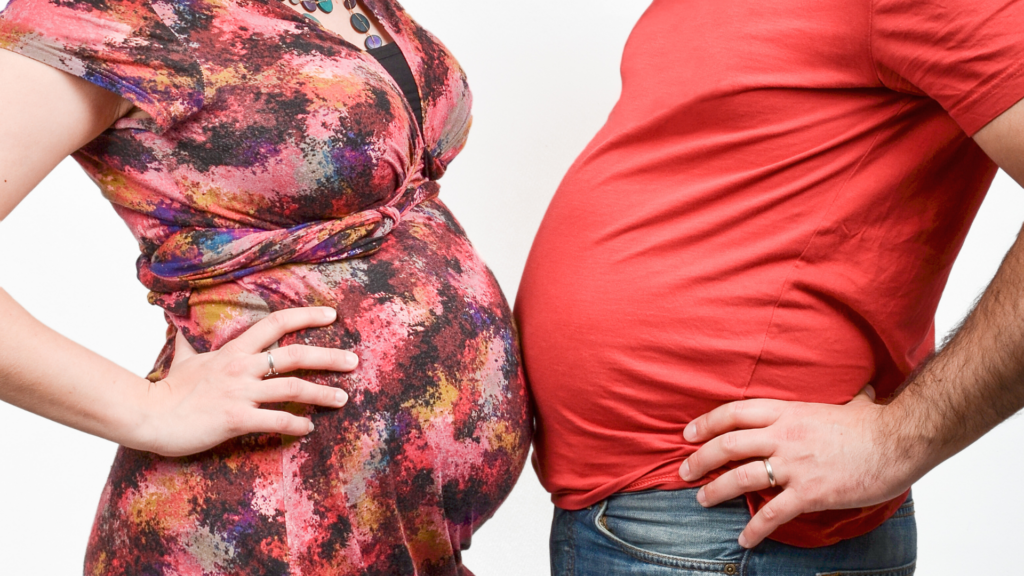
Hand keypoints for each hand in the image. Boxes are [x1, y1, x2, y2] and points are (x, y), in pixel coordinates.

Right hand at [135, 307, 357, 456]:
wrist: (147, 415)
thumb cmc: (167, 390)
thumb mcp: (182, 358)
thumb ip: (187, 340)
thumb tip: (174, 318)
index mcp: (234, 350)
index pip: (276, 323)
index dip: (306, 316)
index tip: (332, 315)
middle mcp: (242, 367)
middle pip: (296, 355)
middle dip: (329, 357)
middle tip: (354, 360)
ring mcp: (240, 393)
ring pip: (294, 388)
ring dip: (323, 394)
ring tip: (343, 398)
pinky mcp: (236, 419)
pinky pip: (277, 420)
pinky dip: (297, 424)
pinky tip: (309, 428)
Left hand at [678, 386, 915, 547]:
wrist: (900, 441)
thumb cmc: (877, 424)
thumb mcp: (851, 403)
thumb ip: (844, 400)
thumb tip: (860, 392)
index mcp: (788, 411)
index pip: (735, 413)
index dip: (707, 423)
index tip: (688, 433)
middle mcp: (784, 436)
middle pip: (728, 445)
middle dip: (700, 459)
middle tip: (684, 471)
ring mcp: (795, 465)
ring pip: (741, 477)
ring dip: (716, 491)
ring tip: (702, 500)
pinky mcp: (810, 492)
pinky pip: (773, 513)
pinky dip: (755, 528)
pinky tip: (745, 539)